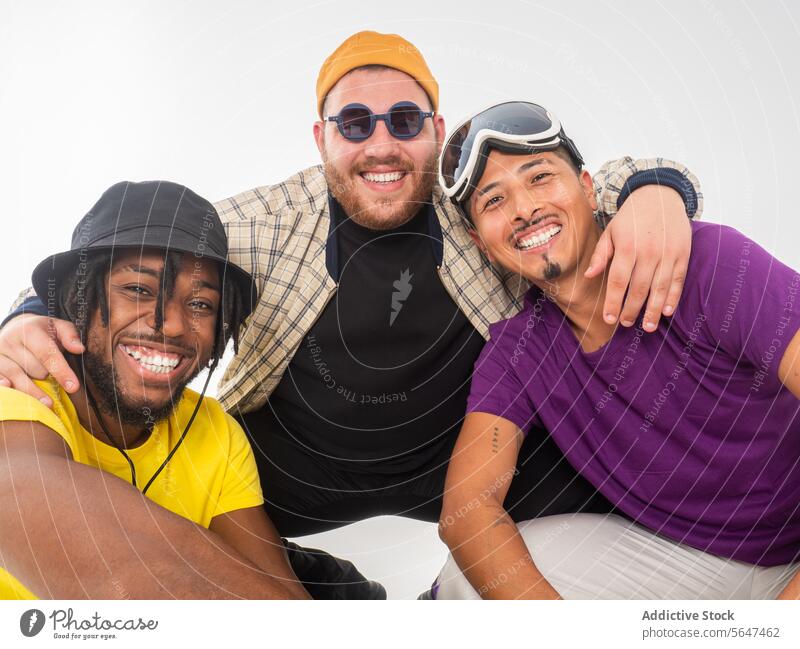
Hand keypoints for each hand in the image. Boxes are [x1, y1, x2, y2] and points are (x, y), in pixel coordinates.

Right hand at [0, 314, 83, 405]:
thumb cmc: (42, 331)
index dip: (61, 371)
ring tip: (47, 404)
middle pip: (32, 368)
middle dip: (46, 376)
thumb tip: (79, 349)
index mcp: (29, 331)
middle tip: (51, 379)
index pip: (47, 354)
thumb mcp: (58, 326)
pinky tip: (12, 391)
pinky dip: (4, 386)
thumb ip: (70, 336)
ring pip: (15, 376)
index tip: (73, 387)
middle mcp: (10, 341)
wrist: (15, 328)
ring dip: (31, 391)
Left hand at [586, 185, 690, 331]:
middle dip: (631, 310)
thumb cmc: (630, 217)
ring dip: (653, 310)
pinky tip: (666, 311)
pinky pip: (678, 280)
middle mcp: (648, 251)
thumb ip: (600, 254)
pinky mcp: (683, 253)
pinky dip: (673, 297)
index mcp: (627, 247)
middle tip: (625, 324)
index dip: (613, 302)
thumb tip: (590, 276)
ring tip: (647, 327)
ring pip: (660, 288)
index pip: (618, 281)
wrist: (660, 194)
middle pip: (639, 288)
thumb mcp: (610, 231)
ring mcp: (668, 253)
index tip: (609, 319)